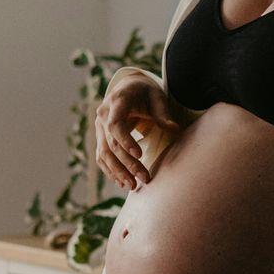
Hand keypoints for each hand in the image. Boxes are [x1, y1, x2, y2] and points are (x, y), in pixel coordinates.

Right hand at [94, 73, 180, 190]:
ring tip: (132, 185)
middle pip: (111, 144)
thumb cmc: (146, 92)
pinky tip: (122, 182)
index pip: (115, 124)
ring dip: (117, 171)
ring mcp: (99, 127)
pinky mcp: (100, 137)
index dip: (125, 141)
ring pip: (104, 153)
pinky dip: (111, 170)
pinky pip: (102, 156)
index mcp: (117, 101)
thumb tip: (174, 129)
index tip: (140, 155)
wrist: (128, 88)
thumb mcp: (157, 96)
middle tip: (144, 178)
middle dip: (127, 164)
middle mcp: (103, 115)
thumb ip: (163, 113)